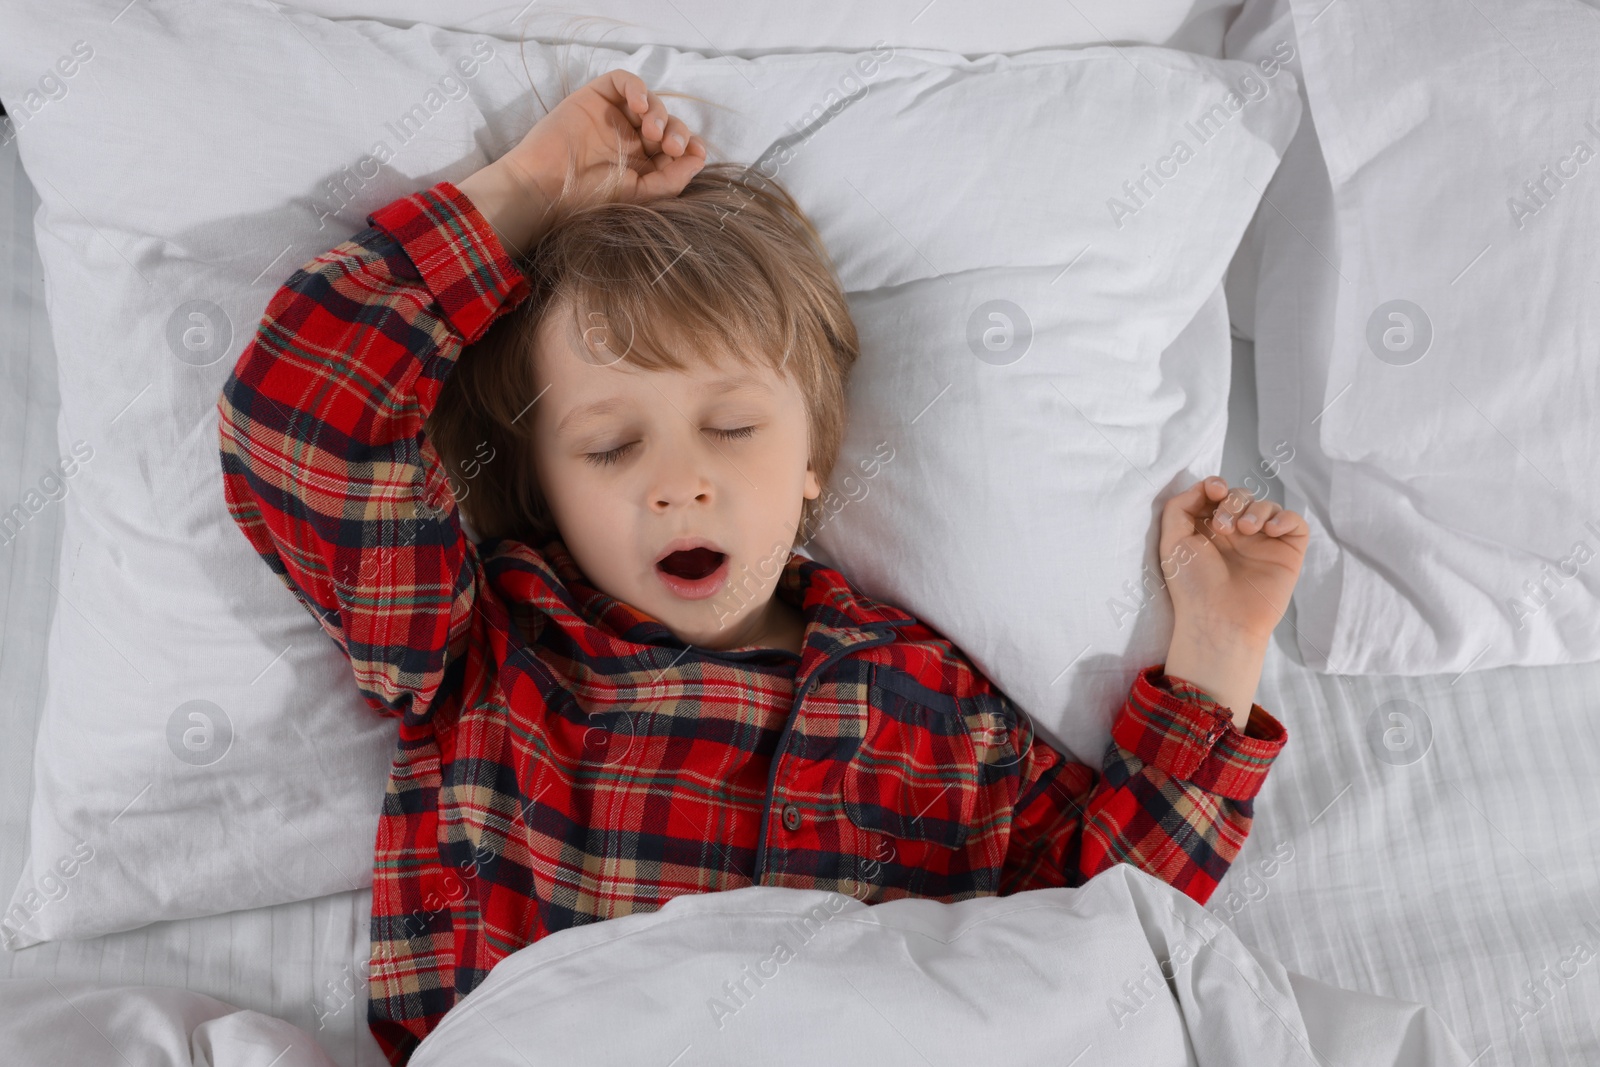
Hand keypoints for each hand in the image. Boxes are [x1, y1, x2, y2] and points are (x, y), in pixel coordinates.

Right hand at [457, 69, 707, 254]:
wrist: (546, 187)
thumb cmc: (589, 199)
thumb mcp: (640, 195)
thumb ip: (673, 179)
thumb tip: (700, 156)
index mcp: (644, 166)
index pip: (677, 148)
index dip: (690, 146)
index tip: (693, 153)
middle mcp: (631, 141)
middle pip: (669, 124)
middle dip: (677, 132)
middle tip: (670, 146)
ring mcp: (614, 118)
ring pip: (650, 103)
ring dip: (659, 113)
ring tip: (652, 131)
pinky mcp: (595, 98)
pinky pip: (623, 81)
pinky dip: (636, 87)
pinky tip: (639, 104)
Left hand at [1158, 476, 1308, 726]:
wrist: (1220, 620)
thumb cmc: (1193, 585)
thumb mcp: (1172, 542)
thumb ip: (1180, 507)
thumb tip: (1206, 486)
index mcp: (1209, 530)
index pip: (1218, 494)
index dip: (1217, 486)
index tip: (1214, 491)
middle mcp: (1237, 534)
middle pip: (1242, 496)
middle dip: (1233, 501)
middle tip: (1224, 527)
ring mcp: (1263, 542)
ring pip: (1267, 505)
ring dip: (1256, 509)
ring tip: (1245, 530)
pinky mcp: (1287, 552)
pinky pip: (1295, 522)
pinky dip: (1285, 517)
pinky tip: (1270, 530)